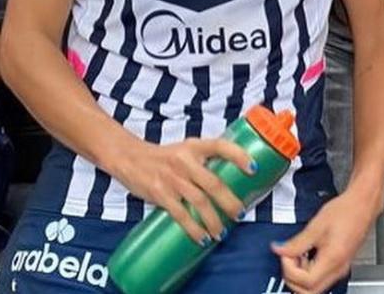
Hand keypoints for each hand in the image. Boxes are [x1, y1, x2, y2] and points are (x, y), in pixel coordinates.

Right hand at [113, 137, 255, 245]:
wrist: (130, 158)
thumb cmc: (163, 157)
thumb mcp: (185, 150)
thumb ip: (204, 160)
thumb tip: (231, 178)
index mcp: (193, 146)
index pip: (220, 146)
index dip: (238, 155)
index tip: (253, 168)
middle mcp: (184, 161)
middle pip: (213, 183)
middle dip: (229, 202)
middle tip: (240, 214)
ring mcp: (172, 177)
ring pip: (199, 202)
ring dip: (213, 220)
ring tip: (221, 232)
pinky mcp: (160, 193)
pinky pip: (181, 214)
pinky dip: (193, 228)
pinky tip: (201, 237)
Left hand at [272, 192, 375, 293]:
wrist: (362, 204)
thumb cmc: (345, 210)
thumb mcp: (316, 225)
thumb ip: (296, 242)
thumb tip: (279, 249)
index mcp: (332, 260)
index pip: (306, 282)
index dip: (290, 270)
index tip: (285, 253)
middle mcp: (338, 269)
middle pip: (310, 291)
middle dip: (293, 278)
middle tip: (288, 257)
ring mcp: (340, 268)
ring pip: (315, 286)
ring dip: (301, 274)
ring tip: (297, 253)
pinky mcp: (340, 264)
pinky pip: (321, 276)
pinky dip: (309, 270)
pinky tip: (307, 254)